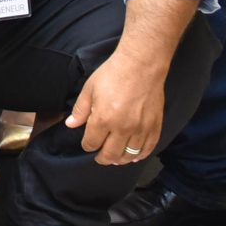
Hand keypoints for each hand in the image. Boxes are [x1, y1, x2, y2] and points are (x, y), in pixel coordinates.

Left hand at [69, 47, 167, 167]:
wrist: (141, 65)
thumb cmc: (113, 74)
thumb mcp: (90, 89)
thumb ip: (80, 110)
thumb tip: (70, 125)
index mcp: (103, 119)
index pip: (92, 143)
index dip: (87, 146)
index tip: (88, 144)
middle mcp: (122, 128)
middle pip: (111, 154)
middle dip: (102, 158)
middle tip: (100, 157)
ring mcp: (140, 129)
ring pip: (130, 155)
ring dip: (121, 159)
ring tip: (116, 157)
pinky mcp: (155, 126)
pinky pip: (148, 149)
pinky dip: (141, 155)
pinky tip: (135, 156)